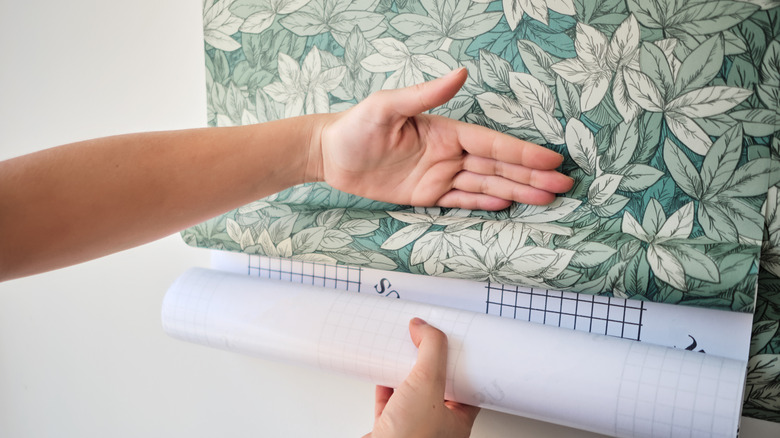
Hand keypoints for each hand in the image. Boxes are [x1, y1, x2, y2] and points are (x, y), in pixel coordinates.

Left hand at [314, 68, 572, 210]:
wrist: (330, 156)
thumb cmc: (355, 127)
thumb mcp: (387, 106)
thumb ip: (425, 94)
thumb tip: (462, 72)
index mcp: (445, 131)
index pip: (491, 144)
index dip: (522, 153)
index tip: (552, 160)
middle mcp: (448, 154)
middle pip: (497, 167)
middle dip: (531, 176)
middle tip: (564, 186)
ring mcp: (439, 175)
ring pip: (486, 185)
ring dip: (517, 192)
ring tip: (548, 198)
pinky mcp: (426, 195)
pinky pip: (462, 200)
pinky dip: (485, 203)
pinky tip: (509, 205)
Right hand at [363, 318, 479, 437]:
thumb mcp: (427, 383)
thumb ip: (430, 350)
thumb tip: (425, 328)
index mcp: (458, 420)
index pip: (466, 384)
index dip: (460, 361)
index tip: (452, 341)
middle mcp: (437, 427)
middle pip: (437, 386)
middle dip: (430, 365)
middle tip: (426, 343)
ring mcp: (412, 430)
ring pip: (412, 395)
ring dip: (406, 373)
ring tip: (404, 353)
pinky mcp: (388, 432)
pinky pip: (389, 404)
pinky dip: (385, 387)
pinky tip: (382, 375)